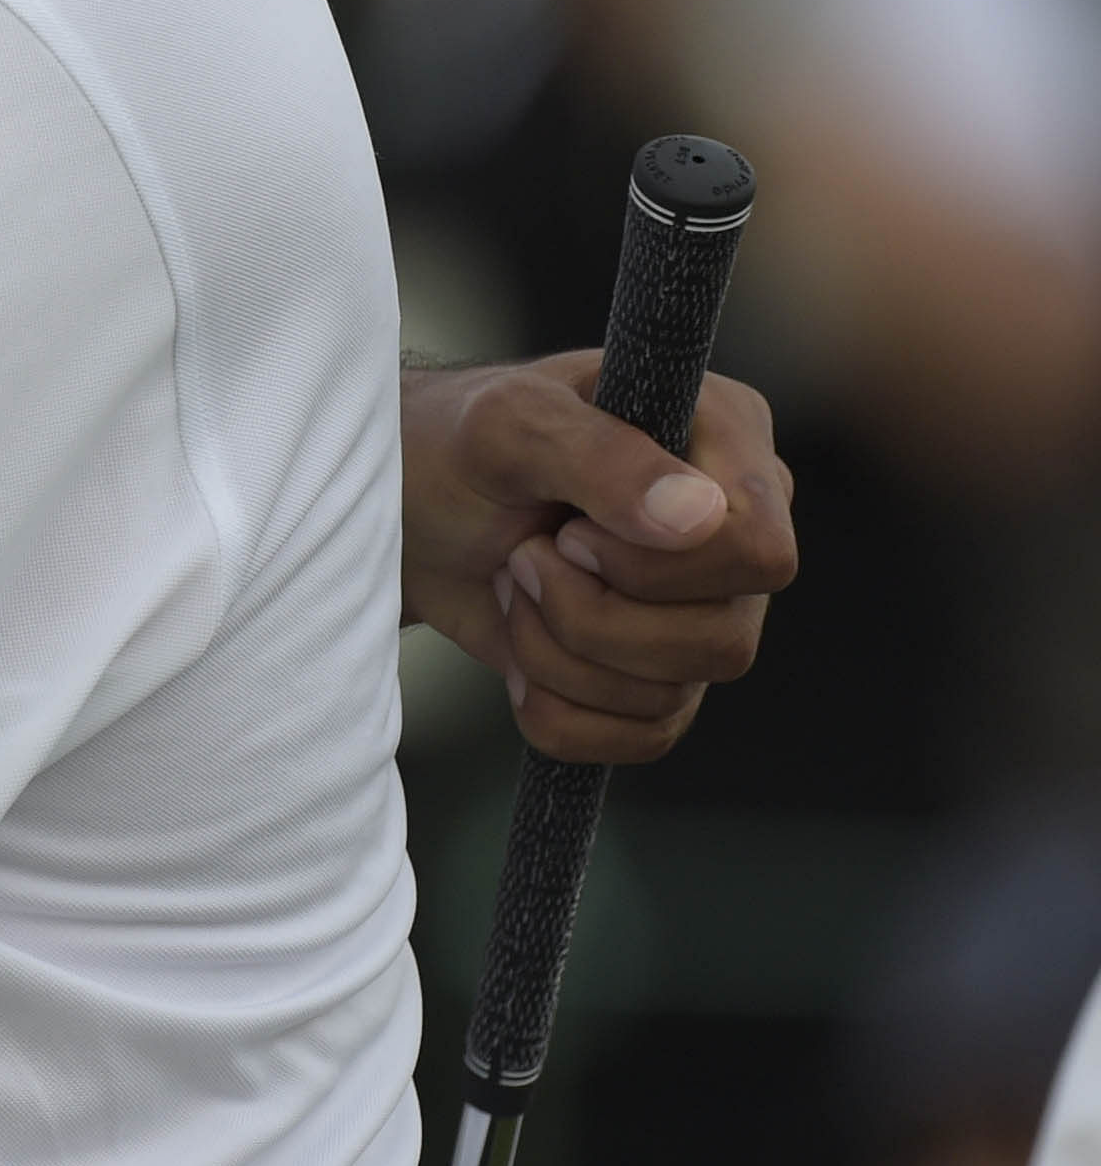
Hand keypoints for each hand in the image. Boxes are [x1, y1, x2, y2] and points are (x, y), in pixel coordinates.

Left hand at [401, 356, 795, 764]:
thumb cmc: (455, 445)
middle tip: (524, 556)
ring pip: (675, 696)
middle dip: (590, 616)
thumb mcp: (506, 425)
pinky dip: (557, 706)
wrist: (407, 515)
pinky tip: (521, 647)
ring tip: (515, 583)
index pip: (757, 551)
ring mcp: (708, 610)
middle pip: (724, 641)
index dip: (654, 568)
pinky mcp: (666, 676)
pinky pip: (641, 740)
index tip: (567, 532)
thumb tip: (700, 518)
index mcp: (728, 442)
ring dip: (558, 653)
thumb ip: (599, 454)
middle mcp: (736, 531)